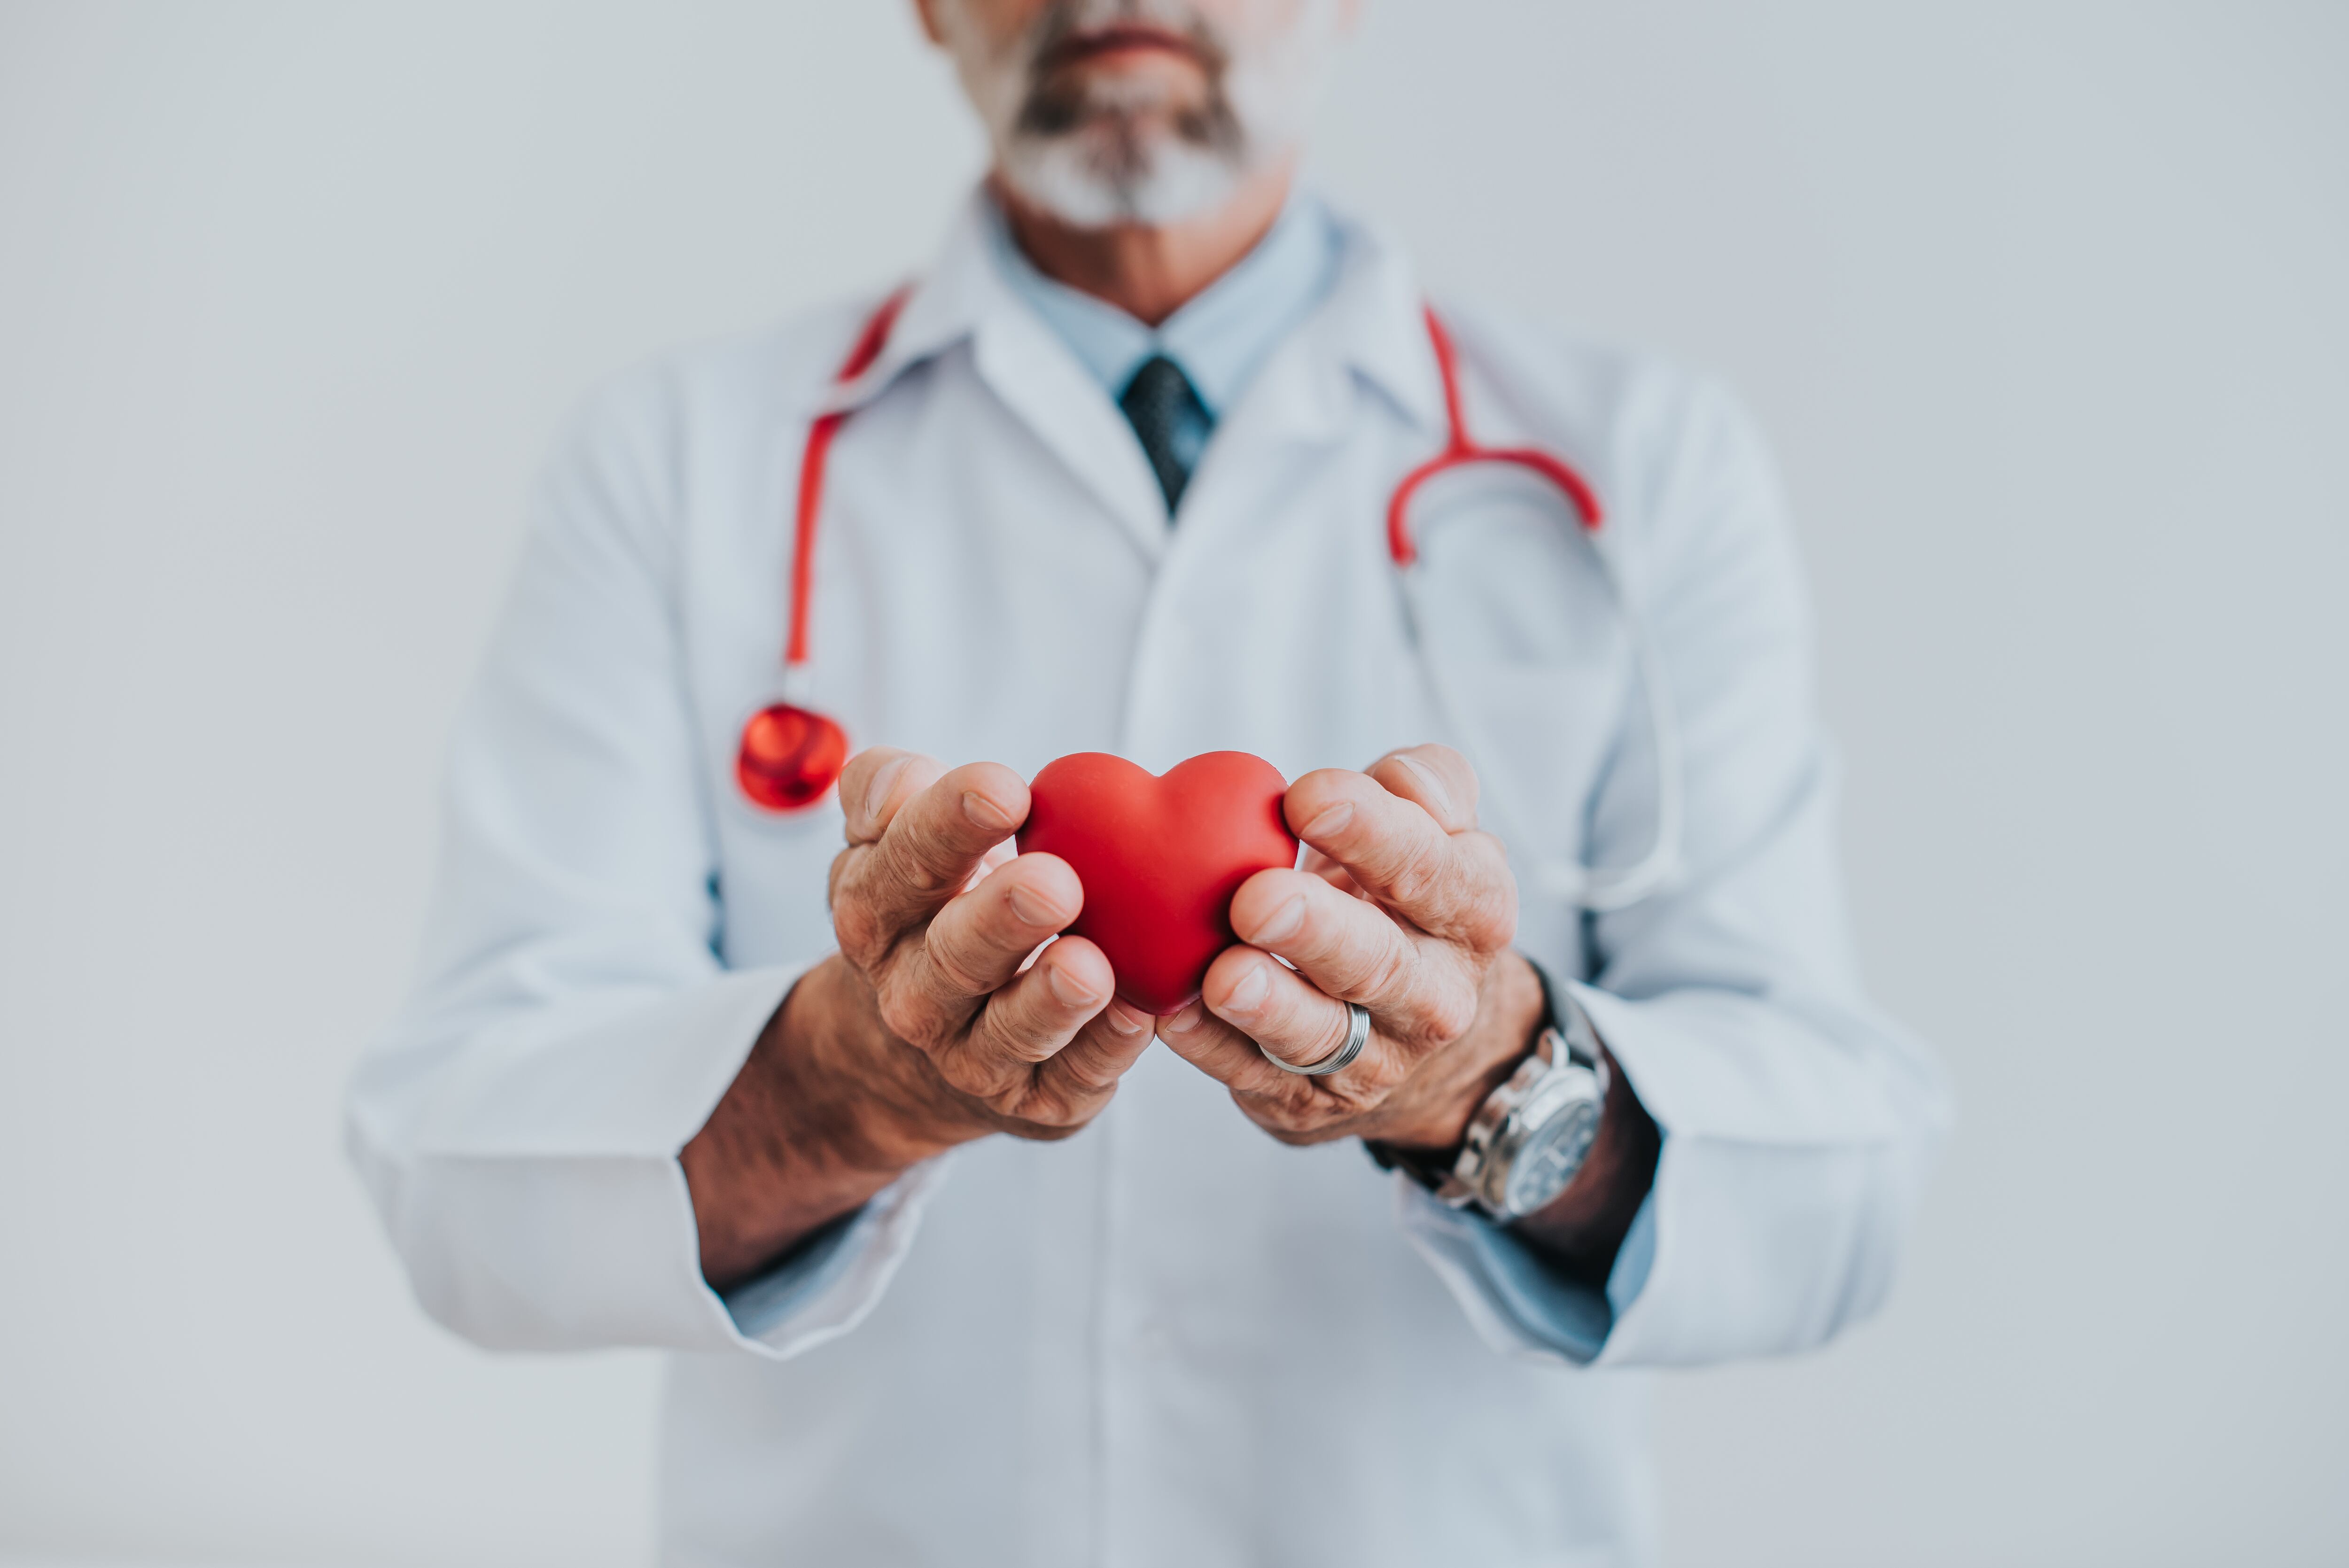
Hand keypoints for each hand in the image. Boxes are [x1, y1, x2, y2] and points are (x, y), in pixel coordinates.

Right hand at [682, 748, 1153, 1285]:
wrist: (929, 1037)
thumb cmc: (934, 904)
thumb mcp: (890, 840)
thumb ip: (889, 789)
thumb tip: (902, 783)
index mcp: (876, 913)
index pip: (903, 865)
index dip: (948, 825)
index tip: (1005, 787)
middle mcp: (914, 992)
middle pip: (954, 956)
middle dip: (1002, 919)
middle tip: (1054, 882)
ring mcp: (972, 1053)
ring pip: (1011, 1030)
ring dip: (1051, 1001)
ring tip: (1088, 966)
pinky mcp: (1036, 1099)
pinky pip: (1073, 1077)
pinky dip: (1105, 1051)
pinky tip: (1138, 1016)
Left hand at [1155, 745, 1539, 1149]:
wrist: (1408, 1018)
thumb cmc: (1399, 892)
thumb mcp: (1434, 830)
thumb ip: (1429, 784)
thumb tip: (1404, 782)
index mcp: (1474, 914)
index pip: (1436, 872)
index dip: (1375, 833)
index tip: (1307, 796)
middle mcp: (1437, 995)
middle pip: (1380, 964)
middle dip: (1317, 931)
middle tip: (1255, 899)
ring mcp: (1376, 1057)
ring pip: (1322, 1035)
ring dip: (1269, 1008)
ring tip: (1222, 977)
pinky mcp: (1309, 1101)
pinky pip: (1254, 1076)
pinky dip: (1212, 1048)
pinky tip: (1173, 1015)